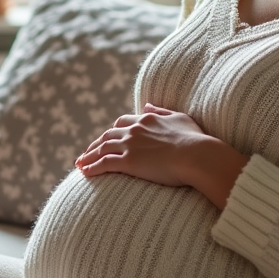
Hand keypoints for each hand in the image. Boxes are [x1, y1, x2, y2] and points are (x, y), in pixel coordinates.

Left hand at [75, 104, 247, 208]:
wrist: (198, 155)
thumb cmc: (196, 140)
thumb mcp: (180, 118)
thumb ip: (161, 111)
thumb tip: (147, 105)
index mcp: (147, 119)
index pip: (123, 123)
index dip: (112, 132)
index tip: (106, 138)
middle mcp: (135, 130)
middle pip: (107, 135)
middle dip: (95, 144)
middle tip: (87, 152)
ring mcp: (130, 146)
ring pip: (102, 149)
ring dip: (89, 156)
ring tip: (80, 164)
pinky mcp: (129, 162)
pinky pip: (104, 163)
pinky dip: (92, 167)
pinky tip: (84, 172)